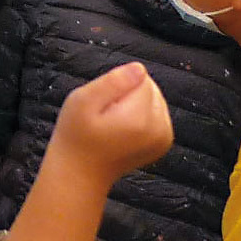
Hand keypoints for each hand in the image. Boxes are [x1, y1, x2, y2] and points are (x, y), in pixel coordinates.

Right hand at [50, 62, 174, 186]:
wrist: (81, 172)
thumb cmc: (76, 136)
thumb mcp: (81, 101)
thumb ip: (112, 82)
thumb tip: (139, 69)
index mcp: (140, 118)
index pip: (140, 78)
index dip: (118, 84)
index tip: (103, 102)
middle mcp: (158, 129)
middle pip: (150, 88)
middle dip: (128, 93)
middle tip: (105, 112)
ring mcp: (164, 138)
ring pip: (155, 98)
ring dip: (135, 103)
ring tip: (113, 119)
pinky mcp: (164, 142)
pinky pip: (157, 112)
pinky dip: (142, 113)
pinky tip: (123, 126)